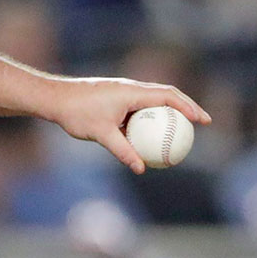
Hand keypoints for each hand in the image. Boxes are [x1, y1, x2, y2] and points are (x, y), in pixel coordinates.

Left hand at [48, 77, 210, 173]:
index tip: (202, 120)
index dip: (188, 106)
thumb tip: (141, 169)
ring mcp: (122, 92)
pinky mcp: (114, 98)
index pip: (167, 96)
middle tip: (201, 124)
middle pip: (165, 95)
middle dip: (185, 107)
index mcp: (131, 91)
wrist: (53, 99)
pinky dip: (149, 119)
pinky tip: (151, 137)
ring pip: (152, 101)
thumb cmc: (76, 112)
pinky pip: (138, 108)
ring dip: (167, 113)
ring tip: (181, 132)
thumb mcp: (101, 134)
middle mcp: (129, 88)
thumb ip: (122, 151)